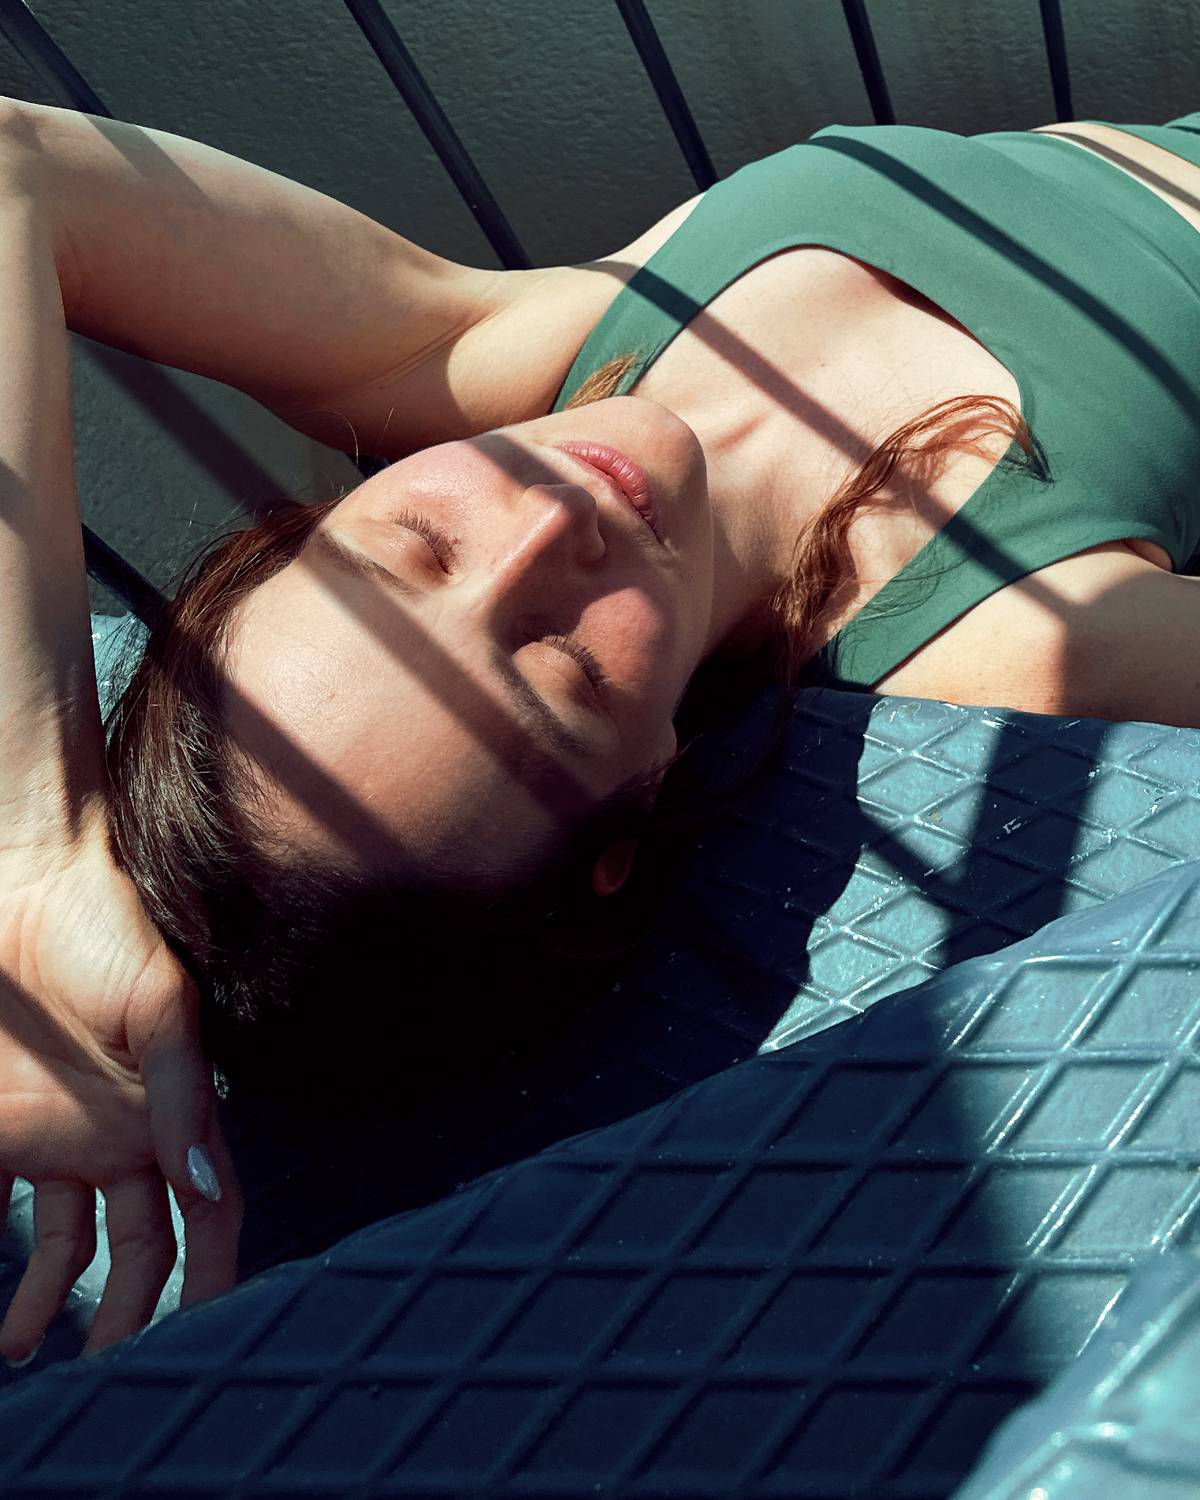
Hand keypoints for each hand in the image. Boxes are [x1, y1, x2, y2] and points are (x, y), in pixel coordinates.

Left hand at [0, 810, 242, 1360]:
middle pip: (132, 1247)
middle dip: (126, 1312)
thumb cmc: (108, 926)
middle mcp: (115, 1136)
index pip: (204, 1211)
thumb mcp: (161, 1006)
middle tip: (104, 1372)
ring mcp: (52, 1133)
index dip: (211, 1273)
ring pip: (60, 1241)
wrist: (21, 874)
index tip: (206, 1333)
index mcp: (166, 1114)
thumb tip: (207, 1183)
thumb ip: (181, 1096)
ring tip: (18, 1351)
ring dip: (43, 1297)